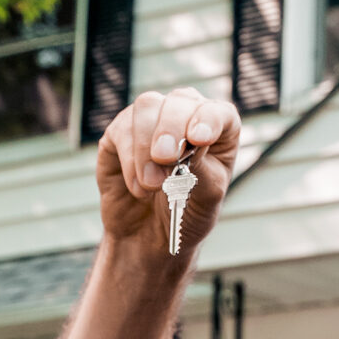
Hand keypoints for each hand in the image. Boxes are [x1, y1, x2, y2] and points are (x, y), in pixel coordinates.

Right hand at [97, 88, 240, 258]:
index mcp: (218, 128)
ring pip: (146, 107)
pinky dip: (129, 161)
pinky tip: (138, 188)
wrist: (151, 237)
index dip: (208, 119)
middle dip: (171, 129)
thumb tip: (188, 144)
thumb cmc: (188, 212)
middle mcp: (186, 115)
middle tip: (165, 158)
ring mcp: (151, 120)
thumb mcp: (206, 198)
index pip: (217, 111)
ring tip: (152, 185)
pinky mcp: (121, 132)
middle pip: (178, 101)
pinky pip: (121, 130)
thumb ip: (201, 170)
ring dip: (146, 147)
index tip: (199, 139)